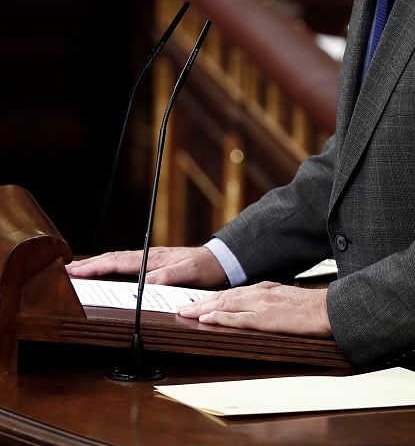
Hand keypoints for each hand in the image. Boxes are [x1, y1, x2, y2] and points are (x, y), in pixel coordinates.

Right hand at [65, 246, 226, 287]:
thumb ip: (166, 278)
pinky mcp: (155, 264)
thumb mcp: (187, 273)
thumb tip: (142, 285)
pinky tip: (107, 269)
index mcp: (152, 259)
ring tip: (80, 269)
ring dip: (98, 264)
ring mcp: (151, 259)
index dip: (95, 267)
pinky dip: (112, 265)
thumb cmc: (204, 267)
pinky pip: (127, 264)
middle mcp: (148, 257)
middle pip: (113, 259)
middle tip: (67, 270)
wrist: (218, 260)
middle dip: (89, 264)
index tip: (75, 270)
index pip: (117, 262)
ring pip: (118, 260)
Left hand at [179, 281, 330, 336]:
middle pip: (223, 296)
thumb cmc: (311, 307)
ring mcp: (261, 305)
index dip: (211, 297)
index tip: (195, 302)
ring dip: (203, 308)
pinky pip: (238, 318)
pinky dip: (219, 317)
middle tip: (181, 307)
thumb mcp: (286, 298)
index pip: (231, 293)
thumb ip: (269, 300)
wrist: (328, 309)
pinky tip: (206, 318)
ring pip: (225, 304)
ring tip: (185, 312)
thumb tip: (255, 307)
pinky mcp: (266, 318)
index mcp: (264, 289)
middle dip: (200, 302)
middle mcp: (259, 293)